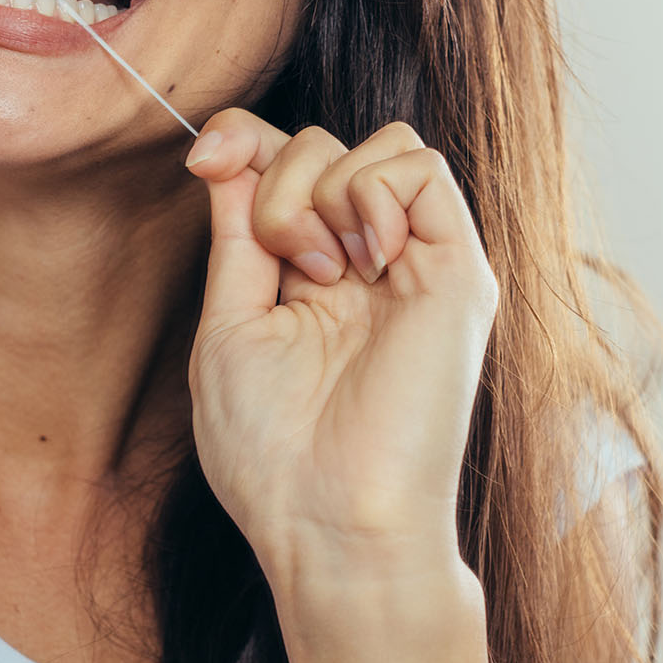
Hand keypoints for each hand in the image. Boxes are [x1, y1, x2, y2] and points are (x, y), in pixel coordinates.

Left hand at [185, 111, 499, 604]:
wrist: (333, 523)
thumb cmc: (274, 454)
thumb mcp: (230, 325)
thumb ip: (238, 233)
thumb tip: (227, 151)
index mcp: (313, 275)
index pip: (285, 162)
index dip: (243, 138)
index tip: (204, 159)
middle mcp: (369, 262)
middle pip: (324, 142)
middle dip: (278, 181)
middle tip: (285, 267)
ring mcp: (417, 263)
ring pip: (379, 142)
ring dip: (325, 190)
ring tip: (325, 272)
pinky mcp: (458, 272)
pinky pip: (421, 166)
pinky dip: (375, 191)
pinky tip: (365, 258)